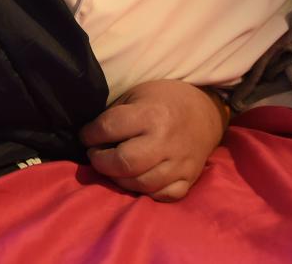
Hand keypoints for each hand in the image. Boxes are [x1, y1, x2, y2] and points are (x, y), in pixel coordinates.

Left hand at [79, 79, 225, 201]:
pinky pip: (162, 196)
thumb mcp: (136, 94)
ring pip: (140, 184)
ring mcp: (179, 164)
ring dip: (118, 178)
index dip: (90, 134)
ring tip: (112, 167)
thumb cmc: (164, 99)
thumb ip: (115, 115)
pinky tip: (135, 178)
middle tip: (95, 154)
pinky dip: (144, 191)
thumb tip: (90, 136)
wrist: (205, 110)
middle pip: (124, 163)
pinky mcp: (189, 179)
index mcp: (151, 115)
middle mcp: (165, 141)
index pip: (109, 129)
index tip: (86, 136)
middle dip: (100, 161)